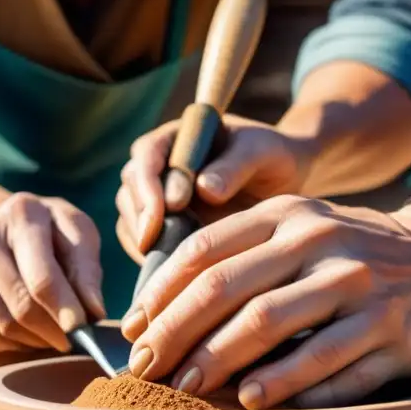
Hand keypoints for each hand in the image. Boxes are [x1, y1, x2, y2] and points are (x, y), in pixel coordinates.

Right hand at [0, 190, 105, 352]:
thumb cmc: (37, 230)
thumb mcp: (71, 229)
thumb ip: (86, 268)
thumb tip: (94, 313)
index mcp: (20, 214)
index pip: (43, 278)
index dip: (66, 310)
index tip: (84, 331)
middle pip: (23, 308)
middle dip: (56, 332)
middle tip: (74, 339)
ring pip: (6, 329)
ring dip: (37, 339)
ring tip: (50, 330)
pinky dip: (13, 343)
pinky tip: (21, 326)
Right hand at [116, 115, 309, 262]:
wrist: (280, 185)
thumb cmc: (271, 158)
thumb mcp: (261, 152)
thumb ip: (235, 165)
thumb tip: (203, 189)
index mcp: (175, 138)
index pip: (147, 156)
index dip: (153, 183)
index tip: (172, 208)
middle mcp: (156, 167)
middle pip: (130, 190)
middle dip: (144, 218)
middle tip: (165, 243)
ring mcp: (154, 200)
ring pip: (131, 221)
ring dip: (147, 242)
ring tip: (179, 260)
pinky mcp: (158, 230)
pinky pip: (141, 246)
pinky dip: (153, 258)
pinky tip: (178, 271)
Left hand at [120, 196, 410, 409]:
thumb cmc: (348, 255)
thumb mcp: (297, 232)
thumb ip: (237, 259)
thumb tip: (154, 314)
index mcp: (287, 217)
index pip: (205, 250)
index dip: (160, 294)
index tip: (132, 331)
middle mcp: (321, 243)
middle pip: (230, 289)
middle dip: (178, 333)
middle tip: (146, 370)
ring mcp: (361, 286)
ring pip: (275, 322)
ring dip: (223, 360)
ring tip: (188, 389)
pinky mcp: (393, 331)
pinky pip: (332, 363)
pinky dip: (288, 385)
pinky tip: (254, 402)